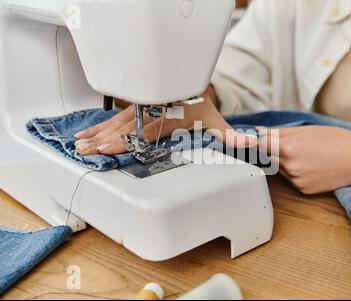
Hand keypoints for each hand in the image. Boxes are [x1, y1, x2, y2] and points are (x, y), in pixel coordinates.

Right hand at [74, 87, 257, 154]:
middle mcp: (151, 113)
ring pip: (116, 122)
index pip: (145, 132)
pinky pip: (114, 117)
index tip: (109, 148)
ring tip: (80, 144)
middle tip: (87, 150)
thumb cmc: (200, 104)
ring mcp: (141, 109)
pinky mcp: (134, 108)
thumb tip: (251, 141)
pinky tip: (86, 133)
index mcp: (169, 118)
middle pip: (126, 128)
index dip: (126, 140)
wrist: (191, 81)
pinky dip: (99, 126)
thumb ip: (232, 135)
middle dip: (105, 139)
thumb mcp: (216, 120)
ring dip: (98, 133)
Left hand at [259, 126, 350, 193]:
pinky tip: (312, 166)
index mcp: (288, 148)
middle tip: (291, 145)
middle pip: (268, 158)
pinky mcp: (303, 190)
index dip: (259, 141)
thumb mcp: (306, 131)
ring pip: (279, 169)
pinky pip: (291, 180)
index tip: (259, 139)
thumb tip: (257, 131)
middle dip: (273, 151)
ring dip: (284, 162)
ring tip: (306, 154)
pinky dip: (295, 173)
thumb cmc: (335, 140)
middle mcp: (289, 166)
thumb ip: (278, 132)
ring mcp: (296, 180)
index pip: (260, 145)